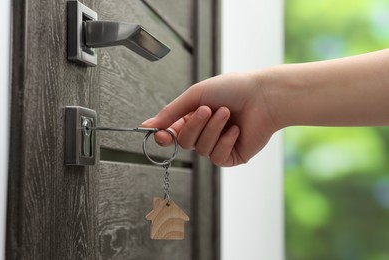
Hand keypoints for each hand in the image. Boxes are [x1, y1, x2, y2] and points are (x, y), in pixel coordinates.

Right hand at [142, 71, 277, 166]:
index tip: (161, 135)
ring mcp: (218, 145)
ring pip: (201, 149)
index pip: (172, 133)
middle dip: (195, 125)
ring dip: (213, 129)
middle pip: (184, 142)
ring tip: (228, 113)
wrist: (263, 96)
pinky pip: (217, 157)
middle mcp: (205, 132)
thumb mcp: (196, 95)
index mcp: (194, 116)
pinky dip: (226, 140)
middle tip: (208, 109)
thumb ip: (171, 112)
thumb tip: (147, 125)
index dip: (164, 136)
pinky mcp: (232, 156)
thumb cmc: (232, 89)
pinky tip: (237, 129)